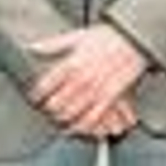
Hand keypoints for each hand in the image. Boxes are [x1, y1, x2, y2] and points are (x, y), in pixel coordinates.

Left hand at [27, 24, 148, 135]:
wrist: (133, 39)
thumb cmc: (107, 36)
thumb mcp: (77, 36)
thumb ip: (53, 44)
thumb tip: (32, 47)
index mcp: (70, 64)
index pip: (44, 86)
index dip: (36, 96)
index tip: (35, 99)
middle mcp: (80, 79)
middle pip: (55, 104)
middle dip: (48, 109)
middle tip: (47, 110)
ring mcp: (95, 90)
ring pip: (70, 114)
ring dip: (61, 119)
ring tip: (58, 119)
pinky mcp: (109, 98)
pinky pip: (91, 119)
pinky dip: (81, 127)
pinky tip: (74, 128)